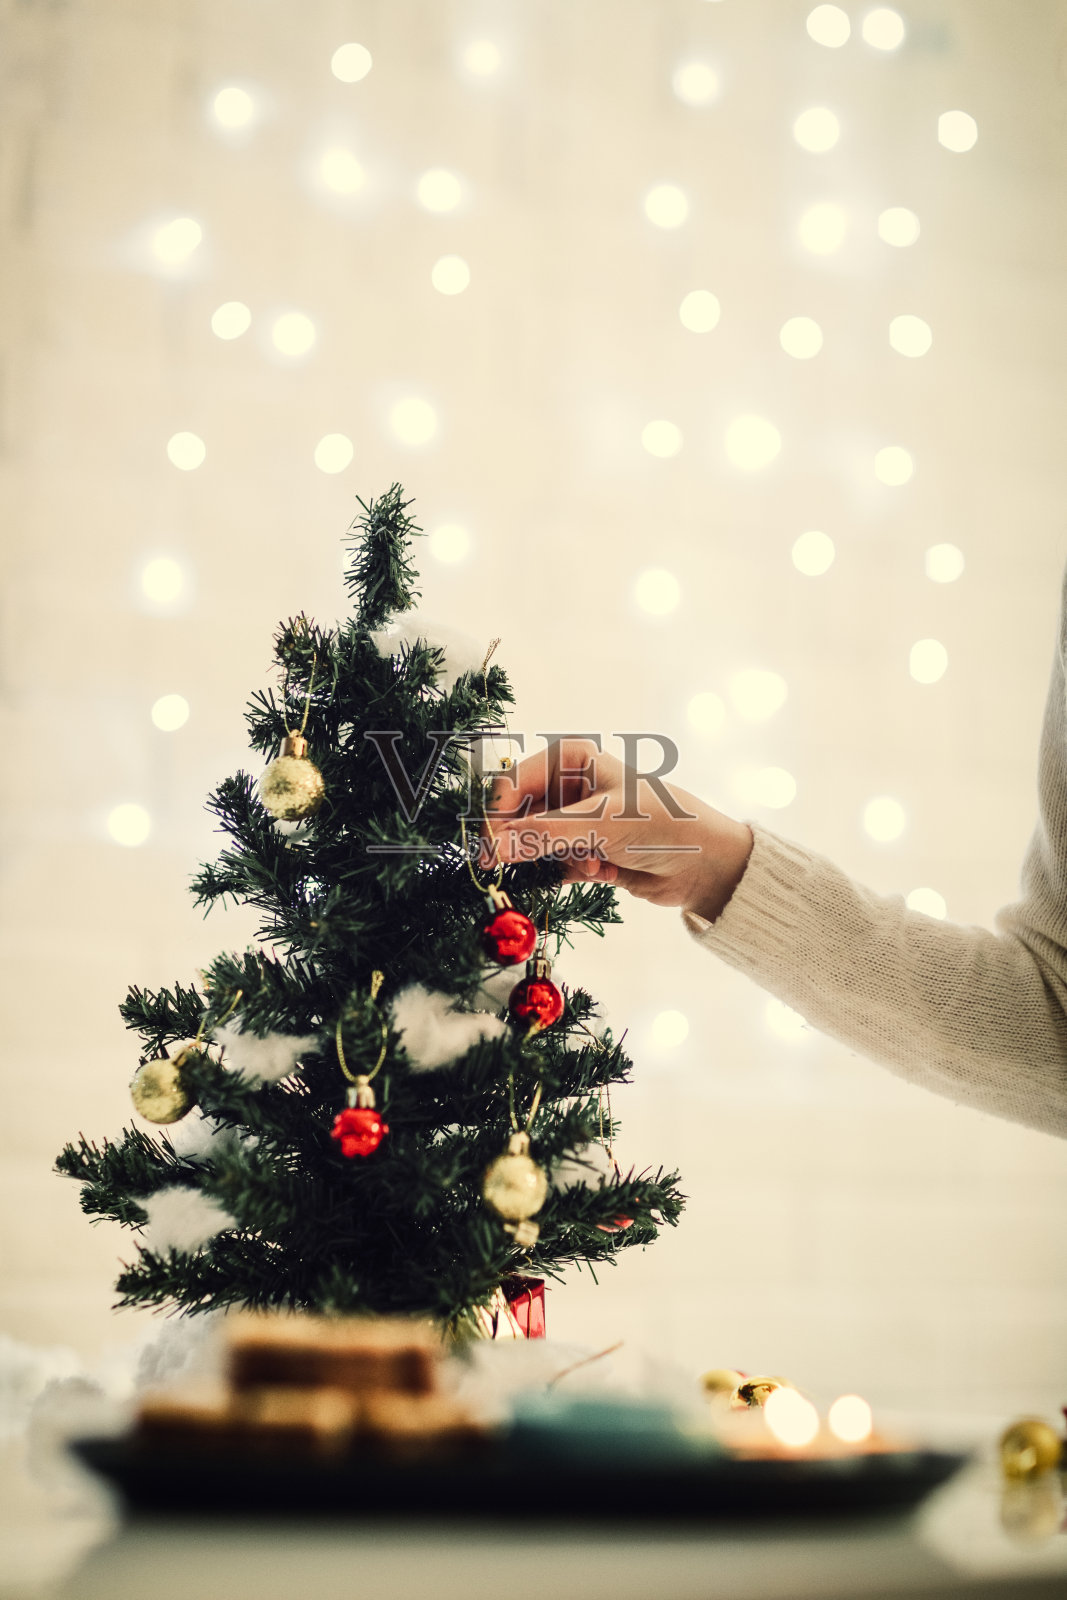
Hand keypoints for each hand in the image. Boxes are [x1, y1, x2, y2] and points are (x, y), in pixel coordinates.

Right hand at [480, 739, 752, 921]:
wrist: (706, 862)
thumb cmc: (659, 824)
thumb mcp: (598, 824)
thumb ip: (541, 836)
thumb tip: (491, 846)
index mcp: (570, 758)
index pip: (512, 785)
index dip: (496, 817)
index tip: (490, 851)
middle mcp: (570, 784)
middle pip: (519, 816)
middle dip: (531, 844)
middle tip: (536, 865)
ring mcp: (577, 818)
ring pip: (536, 844)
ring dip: (560, 860)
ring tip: (594, 864)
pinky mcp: (585, 849)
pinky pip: (555, 864)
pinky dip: (574, 872)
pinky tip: (605, 872)